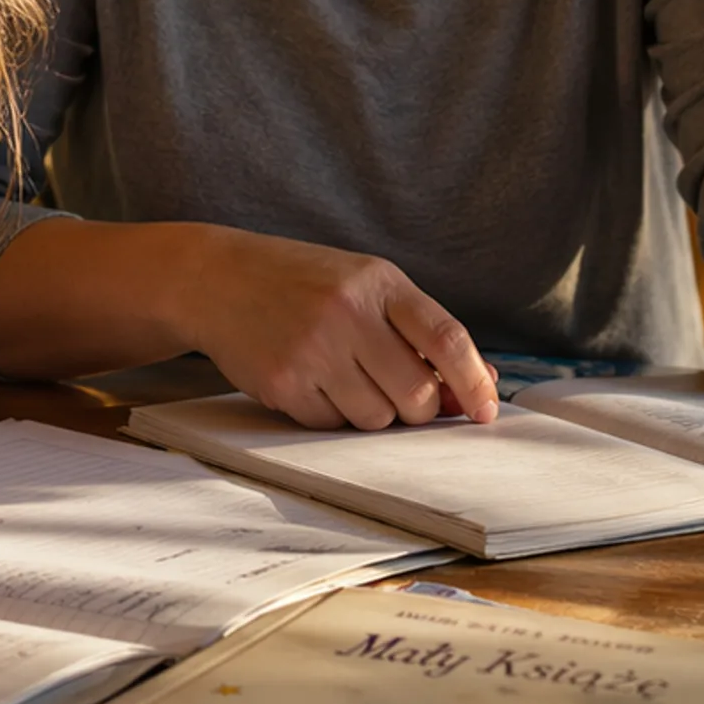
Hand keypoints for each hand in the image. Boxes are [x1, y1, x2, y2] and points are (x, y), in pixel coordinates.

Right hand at [181, 226, 497, 428]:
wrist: (216, 278)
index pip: (446, 339)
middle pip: (417, 393)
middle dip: (419, 408)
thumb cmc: (302, 283)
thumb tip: (479, 384)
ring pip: (376, 418)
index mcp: (378, 282)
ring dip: (373, 412)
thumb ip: (420, 330)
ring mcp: (313, 349)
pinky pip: (332, 425)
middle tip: (400, 395)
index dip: (475, 381)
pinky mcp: (283, 382)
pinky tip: (311, 381)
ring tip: (345, 378)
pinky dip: (331, 414)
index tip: (487, 409)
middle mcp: (347, 312)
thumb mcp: (365, 286)